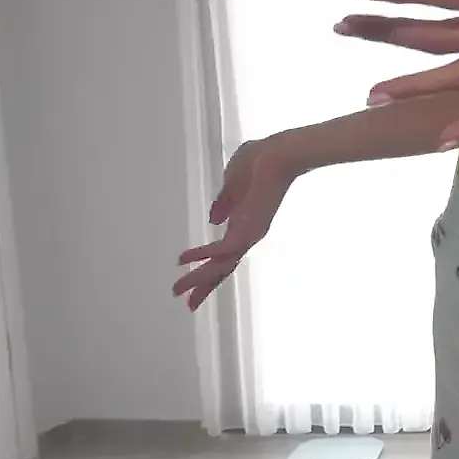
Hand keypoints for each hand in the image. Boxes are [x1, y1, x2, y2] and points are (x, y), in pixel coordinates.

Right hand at [172, 135, 301, 309]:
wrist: (281, 153)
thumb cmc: (261, 160)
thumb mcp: (233, 182)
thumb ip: (224, 202)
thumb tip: (213, 221)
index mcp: (243, 223)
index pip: (223, 253)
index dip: (207, 268)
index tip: (194, 285)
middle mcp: (247, 234)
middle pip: (222, 268)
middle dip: (204, 286)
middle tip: (187, 305)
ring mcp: (249, 233)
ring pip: (220, 265)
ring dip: (198, 278)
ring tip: (177, 289)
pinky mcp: (248, 228)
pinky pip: (221, 247)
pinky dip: (201, 254)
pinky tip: (182, 259)